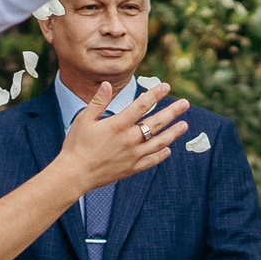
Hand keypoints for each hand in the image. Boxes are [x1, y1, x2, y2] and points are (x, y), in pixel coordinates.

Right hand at [62, 82, 191, 190]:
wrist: (74, 174)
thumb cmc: (76, 145)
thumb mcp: (84, 119)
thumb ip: (98, 102)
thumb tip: (107, 84)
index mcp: (117, 125)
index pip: (141, 105)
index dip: (155, 94)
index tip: (166, 86)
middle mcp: (129, 139)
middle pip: (156, 123)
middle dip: (172, 112)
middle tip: (185, 103)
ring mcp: (132, 155)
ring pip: (159, 142)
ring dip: (173, 133)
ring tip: (184, 125)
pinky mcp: (131, 168)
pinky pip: (151, 160)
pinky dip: (161, 155)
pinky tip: (168, 149)